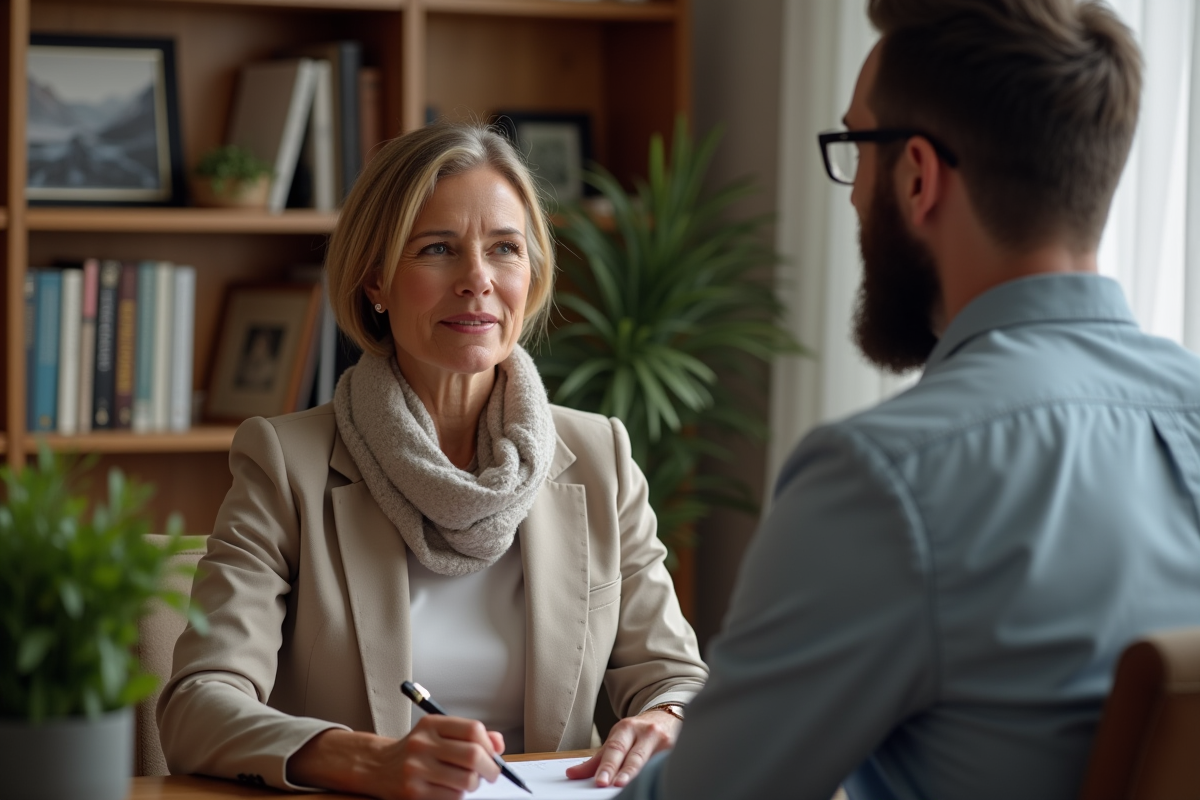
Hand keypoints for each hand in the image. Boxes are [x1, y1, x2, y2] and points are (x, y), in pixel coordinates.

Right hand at [288, 716, 505, 799]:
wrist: (377, 767)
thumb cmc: (415, 751)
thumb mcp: (438, 733)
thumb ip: (469, 735)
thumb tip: (498, 744)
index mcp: (431, 724)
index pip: (472, 730)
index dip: (489, 744)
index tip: (493, 754)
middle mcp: (422, 744)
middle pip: (473, 755)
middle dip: (490, 768)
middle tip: (492, 774)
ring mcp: (417, 769)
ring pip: (466, 780)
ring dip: (475, 784)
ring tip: (469, 782)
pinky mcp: (413, 793)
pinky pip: (453, 797)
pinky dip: (459, 796)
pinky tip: (452, 790)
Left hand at [565, 708, 680, 787]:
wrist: (666, 718)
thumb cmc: (637, 734)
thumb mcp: (617, 740)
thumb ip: (596, 760)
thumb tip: (571, 774)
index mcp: (626, 728)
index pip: (615, 749)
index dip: (608, 766)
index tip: (601, 781)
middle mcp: (646, 732)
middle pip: (634, 756)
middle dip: (626, 772)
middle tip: (616, 785)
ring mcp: (664, 741)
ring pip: (652, 762)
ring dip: (644, 775)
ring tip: (636, 787)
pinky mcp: (676, 750)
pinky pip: (666, 764)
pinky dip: (660, 773)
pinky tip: (656, 781)